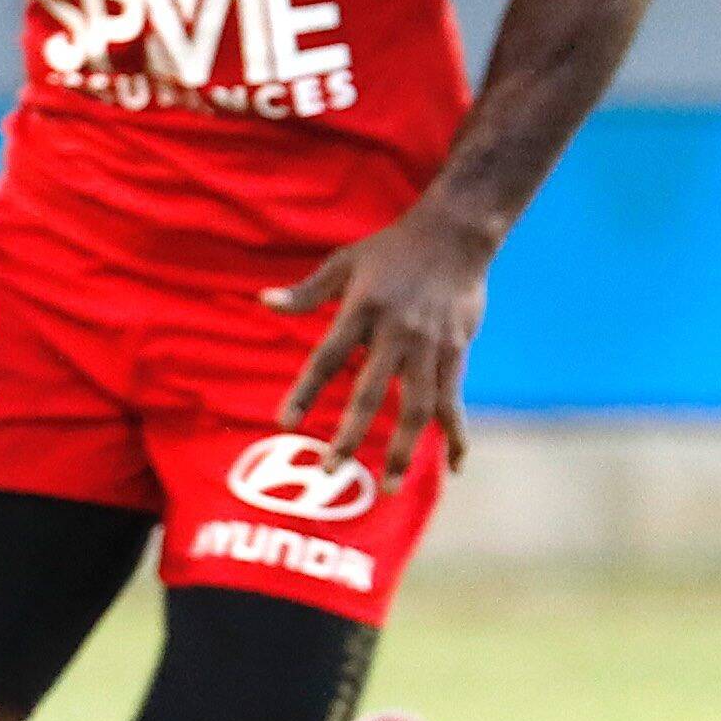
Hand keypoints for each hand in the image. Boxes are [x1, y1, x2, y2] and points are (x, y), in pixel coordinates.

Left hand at [264, 204, 496, 489]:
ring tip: (390, 486)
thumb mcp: (344, 263)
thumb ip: (305, 292)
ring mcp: (430, 346)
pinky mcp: (457, 353)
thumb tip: (263, 302)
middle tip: (330, 471)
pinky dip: (455, 435)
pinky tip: (454, 465)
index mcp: (362, 309)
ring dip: (404, 450)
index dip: (304, 391)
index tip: (284, 422)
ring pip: (416, 408)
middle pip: (370, 393)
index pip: (326, 358)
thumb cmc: (391, 249)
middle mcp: (396, 333)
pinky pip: (453, 402)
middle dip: (350, 435)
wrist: (455, 234)